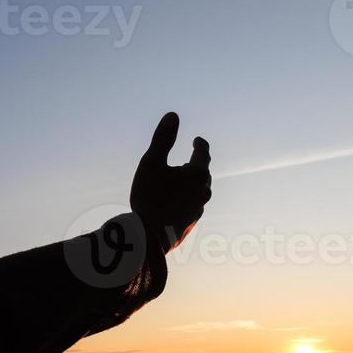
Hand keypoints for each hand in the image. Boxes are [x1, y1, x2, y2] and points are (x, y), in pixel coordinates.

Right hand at [130, 112, 211, 252]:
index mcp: (197, 174)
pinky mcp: (192, 222)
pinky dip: (186, 198)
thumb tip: (173, 115)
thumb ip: (163, 138)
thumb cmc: (149, 197)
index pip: (203, 152)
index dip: (199, 144)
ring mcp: (199, 209)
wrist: (149, 238)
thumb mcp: (151, 162)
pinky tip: (176, 203)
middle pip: (203, 172)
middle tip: (188, 160)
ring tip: (181, 181)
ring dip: (192, 183)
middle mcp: (203, 191)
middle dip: (196, 164)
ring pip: (200, 190)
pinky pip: (193, 204)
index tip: (196, 140)